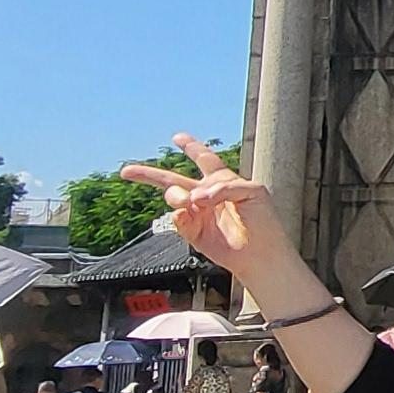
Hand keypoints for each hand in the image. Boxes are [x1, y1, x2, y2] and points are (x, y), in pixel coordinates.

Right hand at [113, 136, 296, 287]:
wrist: (262, 254)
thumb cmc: (264, 223)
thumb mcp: (254, 193)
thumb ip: (226, 187)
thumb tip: (198, 196)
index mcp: (223, 180)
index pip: (205, 159)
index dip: (191, 147)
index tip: (177, 138)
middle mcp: (207, 196)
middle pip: (174, 179)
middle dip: (150, 174)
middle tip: (128, 170)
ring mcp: (198, 214)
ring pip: (174, 197)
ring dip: (176, 196)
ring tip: (188, 201)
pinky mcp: (194, 232)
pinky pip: (178, 220)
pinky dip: (180, 216)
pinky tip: (187, 214)